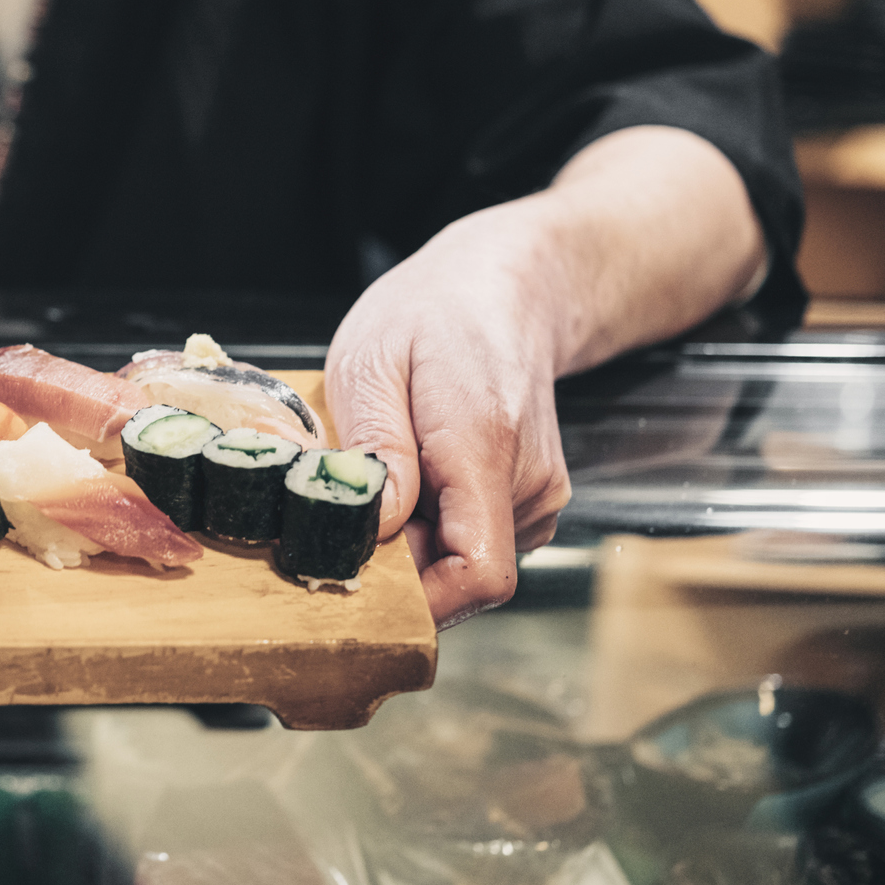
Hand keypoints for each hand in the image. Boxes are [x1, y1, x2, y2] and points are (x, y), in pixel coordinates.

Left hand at [324, 205, 572, 626]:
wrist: (508, 286)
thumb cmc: (435, 312)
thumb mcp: (373, 360)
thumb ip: (375, 445)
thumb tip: (373, 528)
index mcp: (484, 447)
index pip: (476, 574)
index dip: (416, 599)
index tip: (356, 576)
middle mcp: (526, 484)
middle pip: (460, 575)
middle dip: (396, 563)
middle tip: (348, 503)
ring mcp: (536, 495)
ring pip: (462, 559)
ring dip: (412, 538)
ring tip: (389, 465)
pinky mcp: (528, 500)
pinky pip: (472, 539)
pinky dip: (432, 522)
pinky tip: (416, 468)